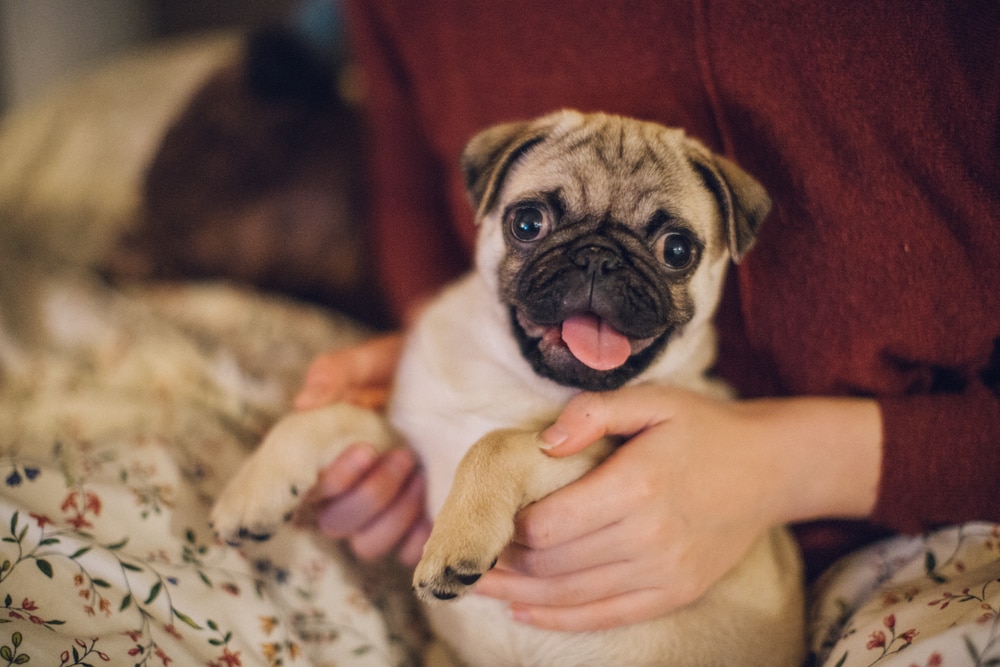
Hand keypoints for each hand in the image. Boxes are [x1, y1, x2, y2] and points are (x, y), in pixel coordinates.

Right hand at [295, 333, 431, 564]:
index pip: (309, 489)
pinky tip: (437, 503)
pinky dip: (420, 536)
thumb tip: (303, 401)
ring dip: (397, 514)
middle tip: (404, 454)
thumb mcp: (372, 361)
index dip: (335, 479)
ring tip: (421, 471)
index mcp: (322, 456)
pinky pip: (405, 553)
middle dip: (372, 494)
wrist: (453, 374)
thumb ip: (338, 371)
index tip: (366, 448)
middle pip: (338, 524)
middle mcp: (344, 491)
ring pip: (369, 543)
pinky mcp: (411, 524)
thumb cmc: (403, 368)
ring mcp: (378, 512)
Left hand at [474, 385, 881, 631]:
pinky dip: (559, 618)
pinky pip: (606, 616)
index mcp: (637, 486)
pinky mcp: (674, 592)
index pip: (548, 525)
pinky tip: (523, 611)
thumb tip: (542, 443)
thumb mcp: (652, 400)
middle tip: (470, 551)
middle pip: (552, 564)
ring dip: (516, 593)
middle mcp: (649, 537)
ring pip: (571, 595)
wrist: (770, 468)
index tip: (488, 514)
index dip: (508, 526)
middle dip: (504, 560)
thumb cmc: (703, 428)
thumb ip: (592, 413)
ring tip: (477, 585)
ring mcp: (663, 572)